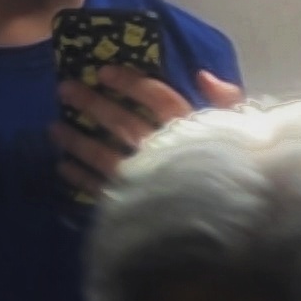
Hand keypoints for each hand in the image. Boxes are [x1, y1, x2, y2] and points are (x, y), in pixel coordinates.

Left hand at [55, 59, 241, 201]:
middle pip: (122, 122)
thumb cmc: (243, 171)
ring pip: (103, 155)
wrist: (232, 228)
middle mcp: (161, 151)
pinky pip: (99, 188)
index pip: (158, 98)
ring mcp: (143, 179)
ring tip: (53, 129)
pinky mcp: (131, 204)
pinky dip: (79, 177)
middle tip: (65, 89)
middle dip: (93, 104)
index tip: (103, 72)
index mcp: (190, 130)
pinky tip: (63, 166)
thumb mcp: (247, 132)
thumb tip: (202, 74)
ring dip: (76, 141)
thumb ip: (228, 102)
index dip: (131, 83)